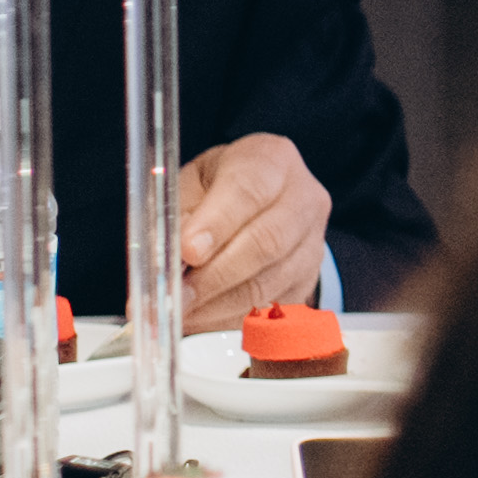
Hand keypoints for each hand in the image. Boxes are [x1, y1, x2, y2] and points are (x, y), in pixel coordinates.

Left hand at [173, 135, 329, 316]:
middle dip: (215, 275)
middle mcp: (304, 198)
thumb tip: (165, 257)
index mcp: (272, 159)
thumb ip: (178, 215)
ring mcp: (313, 241)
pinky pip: (271, 307)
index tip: (187, 251)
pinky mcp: (309, 279)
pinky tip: (202, 317)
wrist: (257, 204)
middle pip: (267, 241)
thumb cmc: (217, 190)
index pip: (248, 189)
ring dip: (219, 303)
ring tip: (181, 311)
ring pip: (269, 280)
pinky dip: (231, 318)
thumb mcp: (191, 185)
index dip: (217, 223)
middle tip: (177, 295)